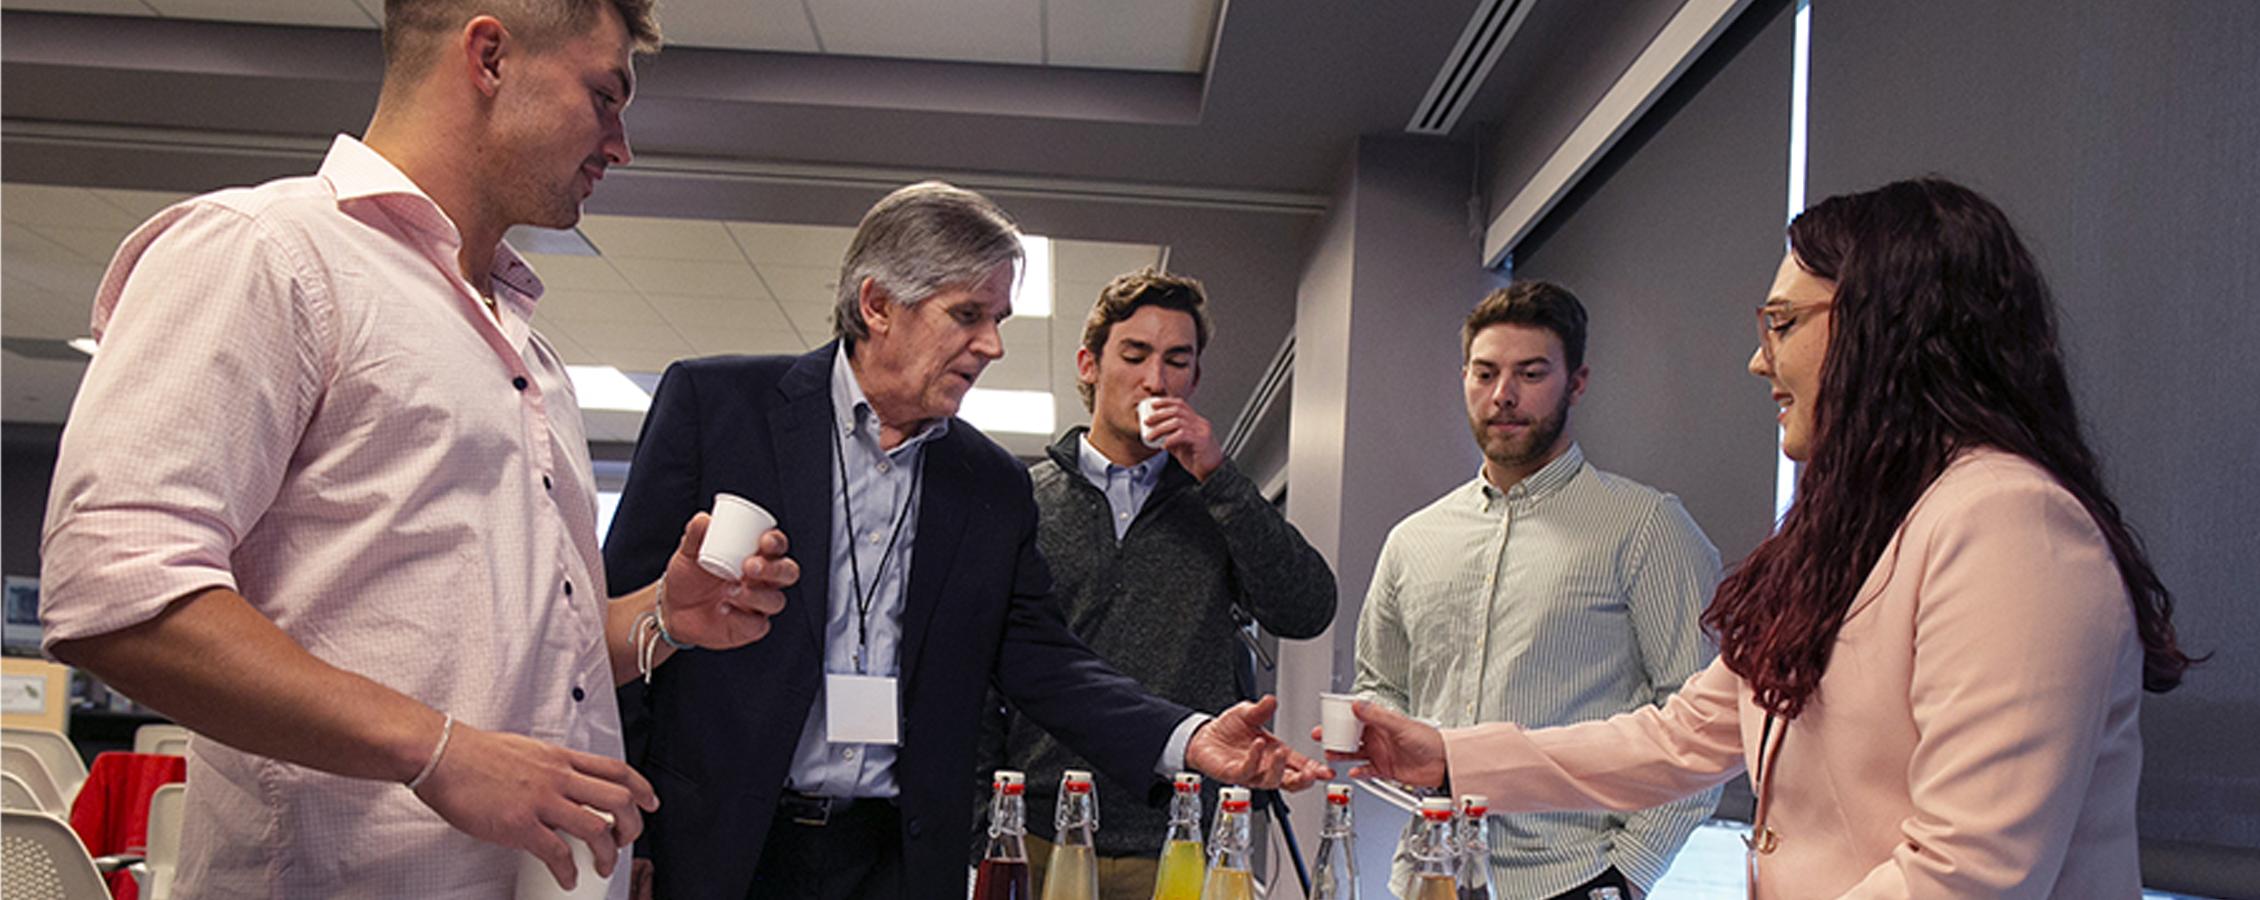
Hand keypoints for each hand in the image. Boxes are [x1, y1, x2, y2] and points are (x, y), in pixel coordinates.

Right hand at [411, 721, 657, 890]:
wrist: (442, 755)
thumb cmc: (476, 754)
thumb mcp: (528, 751)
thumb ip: (551, 767)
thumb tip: (563, 783)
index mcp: (561, 758)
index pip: (617, 770)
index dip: (641, 789)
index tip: (650, 804)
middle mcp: (558, 777)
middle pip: (618, 800)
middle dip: (632, 826)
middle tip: (628, 842)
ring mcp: (541, 800)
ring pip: (596, 829)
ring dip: (607, 854)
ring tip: (603, 867)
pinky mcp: (520, 824)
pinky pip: (556, 853)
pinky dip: (567, 871)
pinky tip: (567, 878)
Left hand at [661, 513, 795, 648]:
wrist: (672, 609)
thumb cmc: (688, 577)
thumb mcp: (688, 553)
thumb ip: (695, 535)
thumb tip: (704, 519)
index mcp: (755, 556)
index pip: (777, 547)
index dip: (777, 542)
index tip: (764, 541)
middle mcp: (763, 581)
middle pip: (787, 573)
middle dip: (774, 569)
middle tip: (749, 566)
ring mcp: (758, 605)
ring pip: (776, 600)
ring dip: (757, 595)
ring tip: (730, 590)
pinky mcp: (750, 628)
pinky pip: (758, 625)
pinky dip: (743, 618)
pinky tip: (724, 609)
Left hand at [1141, 397, 1225, 480]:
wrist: (1213, 472)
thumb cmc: (1199, 459)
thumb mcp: (1181, 446)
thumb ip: (1170, 438)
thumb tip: (1155, 434)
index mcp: (1196, 421)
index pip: (1181, 404)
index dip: (1165, 402)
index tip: (1152, 405)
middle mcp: (1200, 423)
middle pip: (1177, 411)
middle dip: (1159, 414)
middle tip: (1147, 421)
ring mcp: (1202, 431)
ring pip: (1178, 422)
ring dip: (1161, 428)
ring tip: (1150, 436)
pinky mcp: (1202, 441)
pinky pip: (1183, 435)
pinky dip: (1170, 439)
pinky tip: (1163, 445)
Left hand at [1185, 695, 1334, 790]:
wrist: (1204, 737)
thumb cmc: (1228, 729)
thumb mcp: (1247, 713)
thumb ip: (1261, 709)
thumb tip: (1272, 700)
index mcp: (1275, 753)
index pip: (1299, 766)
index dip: (1314, 770)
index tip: (1326, 771)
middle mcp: (1265, 766)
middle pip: (1289, 781)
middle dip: (1303, 779)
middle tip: (1312, 773)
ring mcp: (1251, 773)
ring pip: (1270, 781)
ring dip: (1278, 769)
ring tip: (1281, 753)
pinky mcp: (1234, 774)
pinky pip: (1247, 771)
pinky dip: (1254, 759)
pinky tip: (1258, 745)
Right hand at [1308, 701, 1447, 787]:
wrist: (1444, 763)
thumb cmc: (1429, 740)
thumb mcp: (1399, 725)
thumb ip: (1377, 716)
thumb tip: (1357, 705)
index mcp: (1382, 723)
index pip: (1356, 718)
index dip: (1341, 717)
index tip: (1327, 718)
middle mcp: (1379, 738)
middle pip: (1351, 736)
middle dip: (1336, 736)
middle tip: (1322, 737)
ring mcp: (1382, 754)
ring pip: (1355, 753)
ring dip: (1343, 754)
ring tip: (1331, 755)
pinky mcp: (1386, 769)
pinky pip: (1367, 771)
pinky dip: (1359, 772)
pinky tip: (1352, 772)